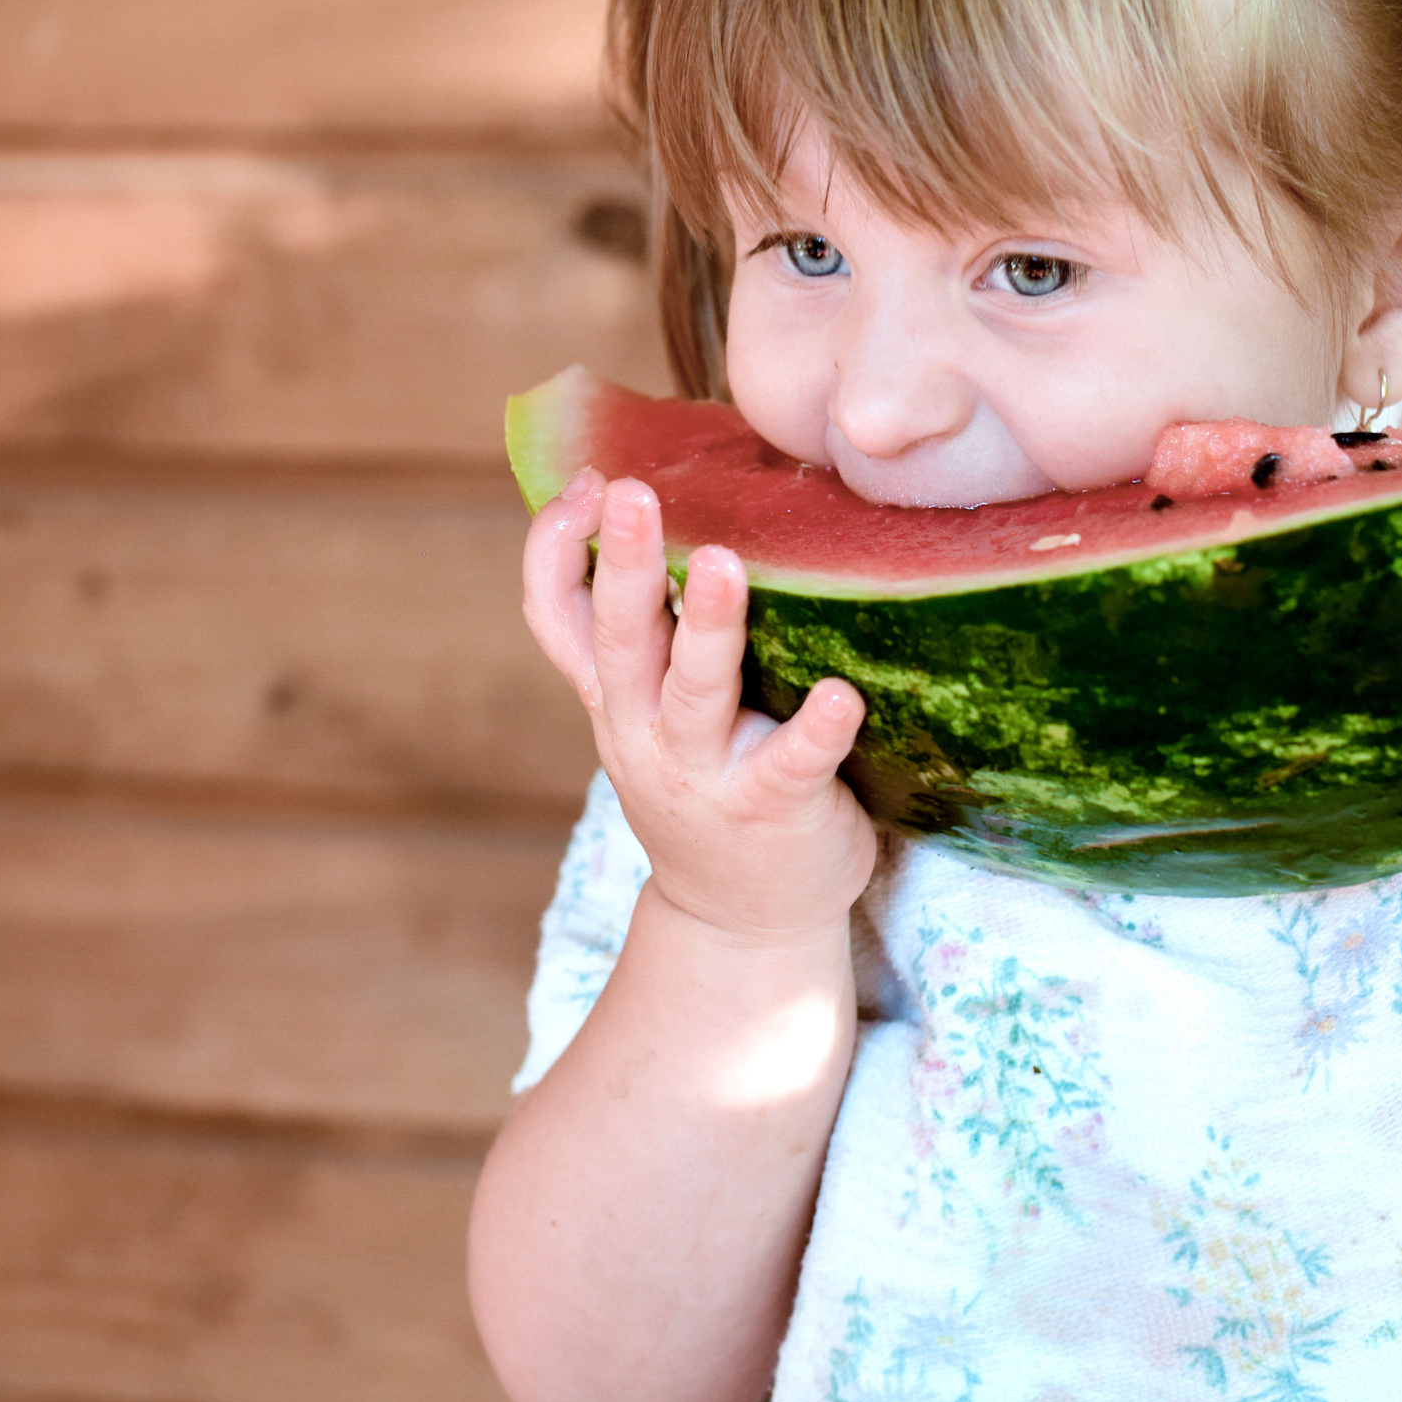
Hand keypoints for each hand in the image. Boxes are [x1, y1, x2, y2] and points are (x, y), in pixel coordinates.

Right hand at [521, 470, 877, 942]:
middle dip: (626, 563)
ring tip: (726, 565)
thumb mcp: (652, 710)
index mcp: (615, 695)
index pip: (556, 614)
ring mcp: (703, 774)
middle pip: (619, 639)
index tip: (588, 480)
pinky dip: (815, 729)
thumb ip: (650, 631)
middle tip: (633, 492)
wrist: (741, 920)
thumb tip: (666, 511)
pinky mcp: (771, 809)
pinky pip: (790, 765)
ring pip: (693, 694)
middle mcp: (642, 730)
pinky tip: (844, 696)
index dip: (557, 547)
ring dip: (709, 628)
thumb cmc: (710, 779)